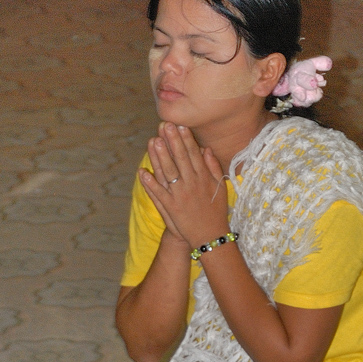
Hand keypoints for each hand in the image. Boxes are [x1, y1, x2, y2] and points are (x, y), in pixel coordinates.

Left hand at [140, 123, 229, 247]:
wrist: (210, 236)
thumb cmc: (216, 211)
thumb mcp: (220, 188)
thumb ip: (213, 167)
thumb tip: (206, 149)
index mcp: (204, 178)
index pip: (193, 154)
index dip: (186, 139)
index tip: (179, 125)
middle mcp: (191, 184)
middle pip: (180, 159)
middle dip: (172, 141)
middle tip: (165, 125)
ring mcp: (180, 195)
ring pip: (168, 172)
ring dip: (159, 157)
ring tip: (153, 141)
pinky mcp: (171, 207)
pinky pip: (158, 193)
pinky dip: (149, 183)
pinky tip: (142, 171)